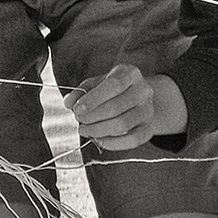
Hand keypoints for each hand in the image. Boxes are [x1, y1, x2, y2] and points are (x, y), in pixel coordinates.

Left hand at [66, 65, 185, 150]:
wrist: (136, 99)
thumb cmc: (111, 91)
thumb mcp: (95, 84)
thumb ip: (80, 92)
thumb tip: (69, 102)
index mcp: (130, 73)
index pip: (114, 85)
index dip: (94, 99)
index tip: (77, 109)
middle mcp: (143, 90)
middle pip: (116, 107)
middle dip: (92, 117)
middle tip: (79, 120)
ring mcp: (148, 110)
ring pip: (123, 124)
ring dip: (98, 130)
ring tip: (84, 130)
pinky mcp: (149, 128)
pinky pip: (133, 140)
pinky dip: (113, 143)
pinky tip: (99, 140)